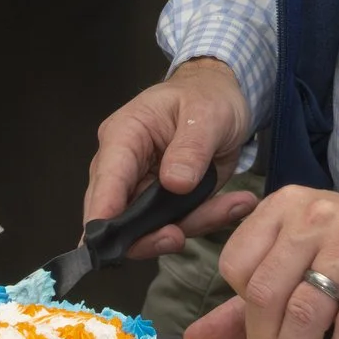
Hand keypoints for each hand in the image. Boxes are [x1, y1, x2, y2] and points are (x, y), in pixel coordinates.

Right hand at [83, 59, 258, 260]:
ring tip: (232, 206)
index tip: (106, 243)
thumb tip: (174, 183)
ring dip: (191, 224)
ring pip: (151, 228)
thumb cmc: (207, 95)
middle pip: (118, 215)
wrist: (223, 96)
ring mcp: (144, 188)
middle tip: (178, 238)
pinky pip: (179, 223)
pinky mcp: (165, 203)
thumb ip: (191, 147)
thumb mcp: (207, 114)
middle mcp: (126, 166)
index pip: (107, 178)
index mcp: (124, 136)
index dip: (102, 213)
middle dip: (148, 235)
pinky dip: (207, 219)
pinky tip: (236, 204)